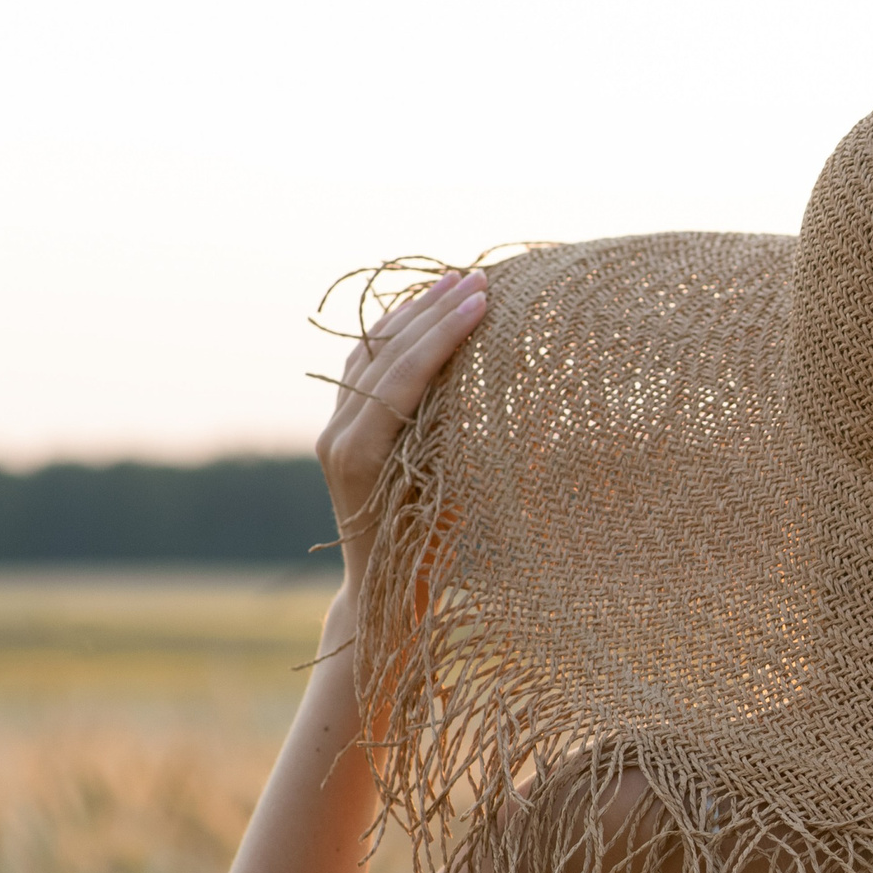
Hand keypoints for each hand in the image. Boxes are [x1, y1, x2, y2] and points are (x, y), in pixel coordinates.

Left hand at [316, 269, 487, 579]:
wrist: (378, 593)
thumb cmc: (432, 560)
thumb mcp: (463, 508)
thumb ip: (483, 460)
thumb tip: (541, 417)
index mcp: (363, 455)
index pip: (403, 373)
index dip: (444, 333)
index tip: (483, 299)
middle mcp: (337, 436)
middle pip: (384, 353)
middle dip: (433, 312)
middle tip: (478, 280)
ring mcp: (332, 429)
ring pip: (367, 351)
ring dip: (412, 313)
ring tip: (454, 282)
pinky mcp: (338, 427)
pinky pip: (361, 365)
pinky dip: (392, 333)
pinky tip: (420, 311)